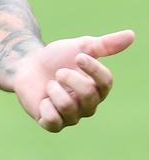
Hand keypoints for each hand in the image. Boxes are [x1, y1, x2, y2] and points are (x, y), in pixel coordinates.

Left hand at [12, 30, 134, 131]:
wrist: (26, 65)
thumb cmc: (56, 58)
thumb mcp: (80, 47)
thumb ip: (105, 44)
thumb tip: (131, 35)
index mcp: (98, 88)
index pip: (106, 82)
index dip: (93, 68)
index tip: (78, 56)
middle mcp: (88, 106)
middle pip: (88, 95)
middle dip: (69, 78)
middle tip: (58, 72)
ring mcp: (71, 117)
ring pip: (68, 107)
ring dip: (54, 90)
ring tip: (50, 85)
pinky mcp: (52, 124)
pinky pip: (53, 121)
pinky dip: (45, 106)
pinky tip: (42, 100)